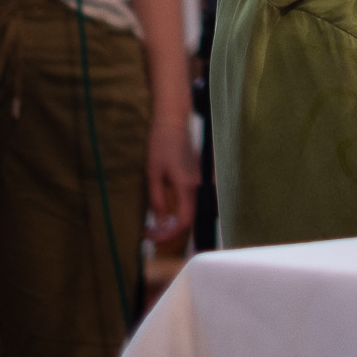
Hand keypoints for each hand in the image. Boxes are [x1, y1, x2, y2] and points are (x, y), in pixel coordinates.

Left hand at [145, 114, 196, 246]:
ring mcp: (204, 182)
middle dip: (172, 231)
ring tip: (161, 224)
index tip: (152, 235)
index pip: (183, 222)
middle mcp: (200, 186)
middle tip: (153, 232)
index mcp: (187, 186)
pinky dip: (185, 212)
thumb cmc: (162, 144)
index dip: (168, 234)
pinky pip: (198, 202)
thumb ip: (157, 200)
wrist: (175, 122)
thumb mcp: (153, 173)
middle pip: (192, 220)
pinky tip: (172, 213)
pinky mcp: (203, 178)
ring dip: (179, 223)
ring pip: (196, 212)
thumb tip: (159, 221)